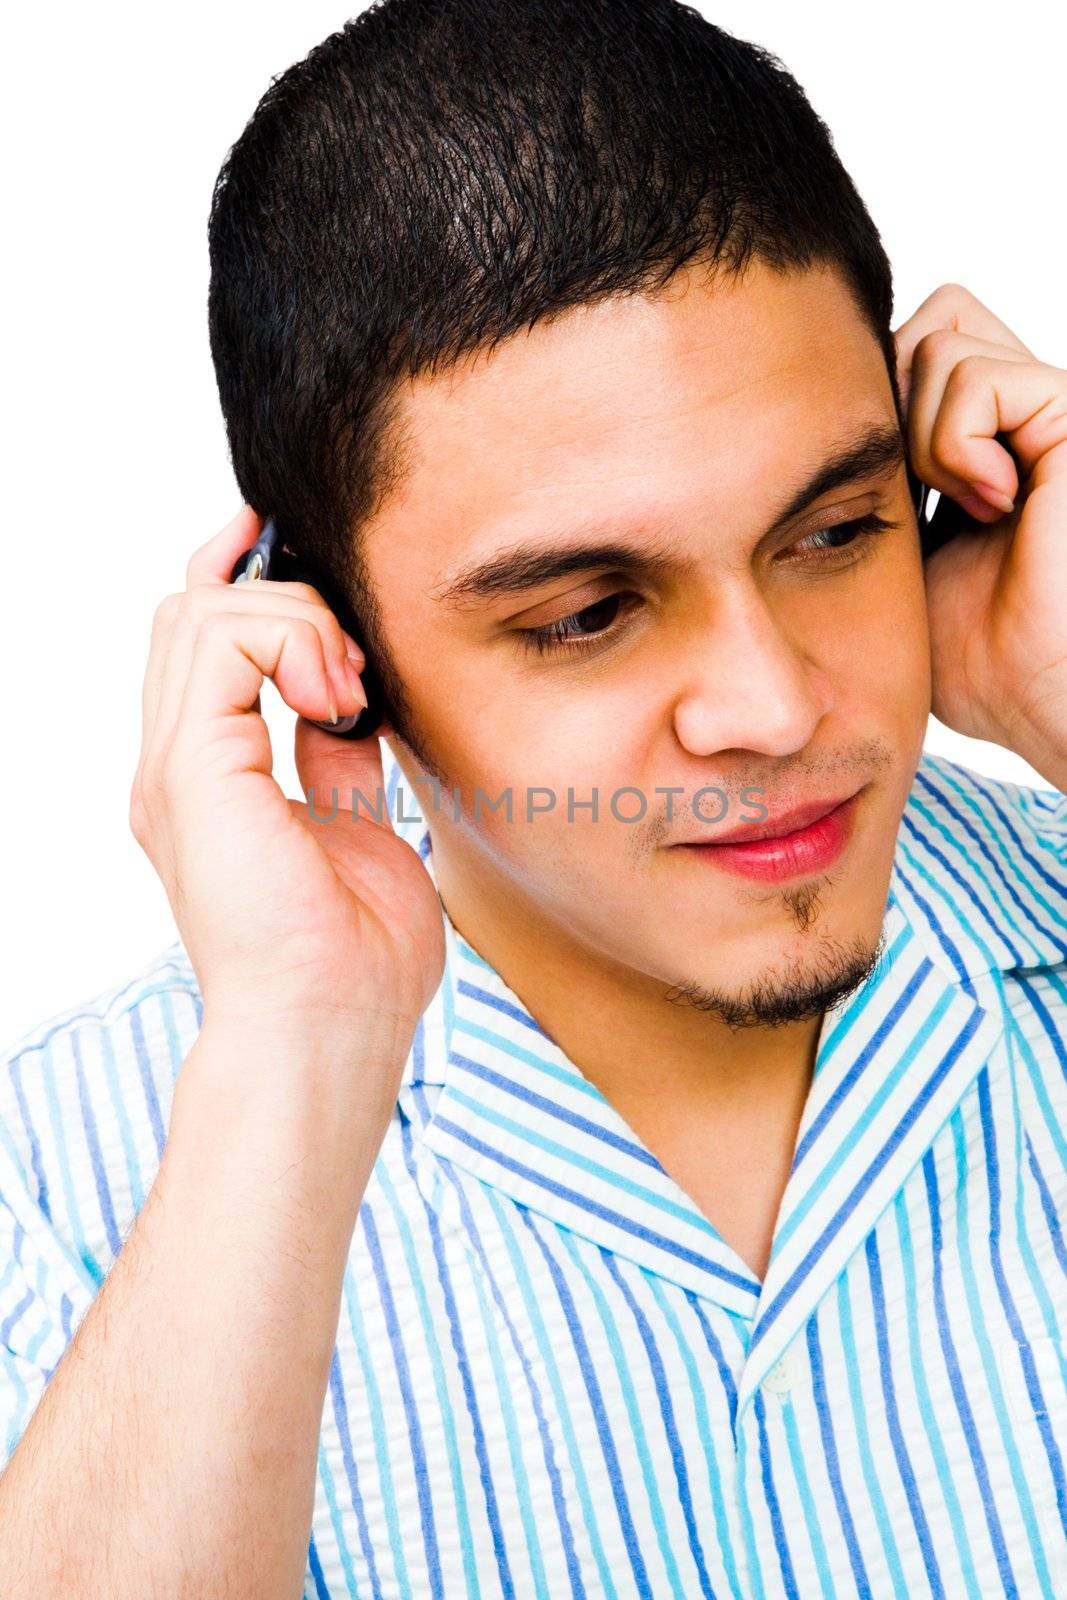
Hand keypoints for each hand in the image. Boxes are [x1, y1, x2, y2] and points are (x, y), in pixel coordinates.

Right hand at [129, 505, 445, 1047]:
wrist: (330, 1030)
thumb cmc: (353, 962)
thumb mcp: (358, 830)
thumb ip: (339, 763)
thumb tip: (350, 709)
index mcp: (209, 785)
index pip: (202, 644)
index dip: (250, 584)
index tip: (315, 558)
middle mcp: (178, 769)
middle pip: (191, 612)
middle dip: (280, 592)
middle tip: (353, 658)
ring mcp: (174, 769)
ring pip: (200, 611)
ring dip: (295, 620)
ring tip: (347, 692)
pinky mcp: (191, 772)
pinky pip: (219, 641)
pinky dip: (288, 638)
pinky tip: (335, 695)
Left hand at [894, 283, 1066, 780]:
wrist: (1043, 702)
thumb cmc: (980, 657)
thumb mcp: (897, 559)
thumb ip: (873, 489)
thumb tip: (802, 443)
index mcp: (984, 443)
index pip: (913, 351)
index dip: (878, 404)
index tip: (889, 492)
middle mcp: (1022, 416)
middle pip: (932, 319)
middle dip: (897, 398)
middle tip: (921, 488)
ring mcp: (1049, 414)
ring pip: (943, 339)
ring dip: (926, 434)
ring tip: (965, 507)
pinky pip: (981, 378)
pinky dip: (958, 444)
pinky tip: (990, 504)